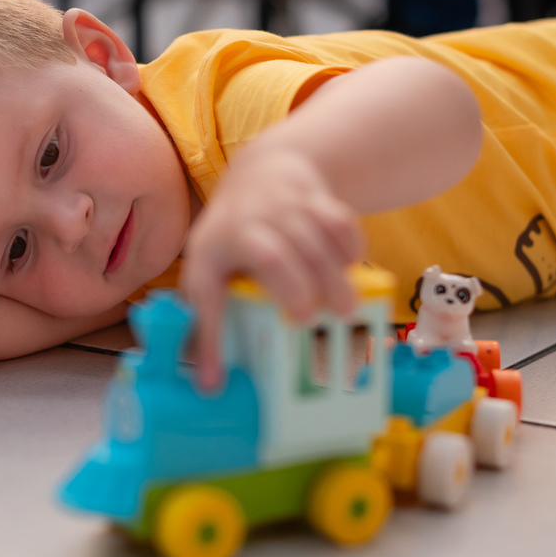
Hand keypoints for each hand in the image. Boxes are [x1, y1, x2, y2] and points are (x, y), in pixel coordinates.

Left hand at [180, 147, 364, 390]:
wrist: (263, 172)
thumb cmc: (235, 240)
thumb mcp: (211, 269)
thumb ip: (210, 317)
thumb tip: (210, 385)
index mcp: (210, 252)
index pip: (205, 298)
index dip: (209, 342)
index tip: (214, 384)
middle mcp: (243, 225)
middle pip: (270, 257)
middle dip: (294, 290)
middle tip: (308, 321)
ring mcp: (280, 206)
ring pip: (311, 240)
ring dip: (332, 277)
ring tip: (345, 310)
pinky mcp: (314, 195)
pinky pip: (338, 220)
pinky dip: (350, 247)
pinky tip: (350, 266)